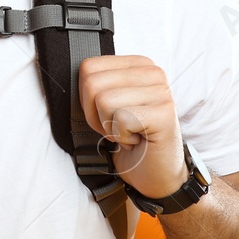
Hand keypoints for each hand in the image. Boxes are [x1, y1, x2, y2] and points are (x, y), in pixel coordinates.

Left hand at [78, 54, 186, 199]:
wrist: (155, 174)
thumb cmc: (130, 139)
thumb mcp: (108, 105)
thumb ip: (95, 86)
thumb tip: (74, 78)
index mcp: (138, 64)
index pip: (88, 67)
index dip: (87, 99)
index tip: (108, 114)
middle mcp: (153, 72)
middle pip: (92, 83)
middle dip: (96, 115)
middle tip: (118, 127)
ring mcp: (162, 92)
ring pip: (104, 101)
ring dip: (110, 127)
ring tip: (129, 133)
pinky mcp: (164, 114)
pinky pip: (120, 119)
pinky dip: (122, 137)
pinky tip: (138, 140)